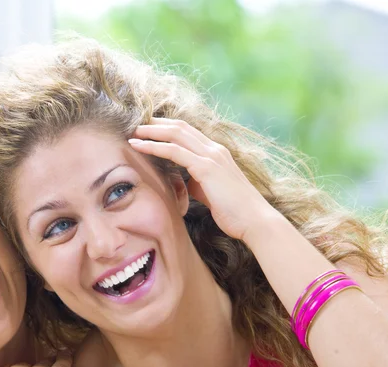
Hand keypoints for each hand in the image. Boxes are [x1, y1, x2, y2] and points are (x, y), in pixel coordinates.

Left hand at [129, 118, 279, 240]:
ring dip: (151, 132)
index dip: (167, 128)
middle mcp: (214, 149)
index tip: (148, 129)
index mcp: (217, 152)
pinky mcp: (206, 168)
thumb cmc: (234, 211)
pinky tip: (139, 146)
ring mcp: (211, 156)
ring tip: (133, 132)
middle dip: (156, 124)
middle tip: (136, 124)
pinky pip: (174, 151)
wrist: (255, 221)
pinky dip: (154, 146)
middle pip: (180, 127)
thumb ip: (198, 181)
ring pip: (175, 134)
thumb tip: (185, 181)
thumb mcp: (211, 190)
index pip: (188, 132)